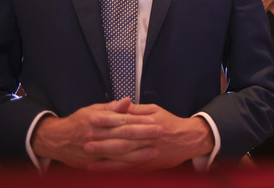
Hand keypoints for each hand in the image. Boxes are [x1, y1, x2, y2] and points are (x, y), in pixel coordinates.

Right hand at [32, 98, 162, 169]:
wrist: (55, 140)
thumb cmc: (78, 122)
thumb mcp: (92, 109)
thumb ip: (112, 107)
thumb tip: (128, 100)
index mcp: (97, 120)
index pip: (122, 121)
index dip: (140, 122)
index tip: (156, 122)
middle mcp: (95, 136)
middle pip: (123, 137)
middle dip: (143, 136)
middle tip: (160, 133)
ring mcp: (94, 152)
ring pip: (119, 153)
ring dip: (138, 153)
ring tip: (154, 151)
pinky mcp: (92, 163)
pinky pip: (111, 165)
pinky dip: (125, 165)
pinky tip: (138, 164)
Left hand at [85, 104, 214, 170]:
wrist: (188, 140)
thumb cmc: (170, 123)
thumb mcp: (155, 110)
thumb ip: (137, 110)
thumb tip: (122, 105)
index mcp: (147, 122)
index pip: (124, 120)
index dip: (108, 119)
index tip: (92, 118)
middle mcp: (146, 137)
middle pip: (121, 138)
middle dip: (102, 139)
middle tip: (84, 139)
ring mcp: (146, 152)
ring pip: (123, 154)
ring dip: (104, 155)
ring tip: (87, 154)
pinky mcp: (146, 164)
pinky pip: (127, 167)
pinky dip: (112, 168)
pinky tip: (99, 168)